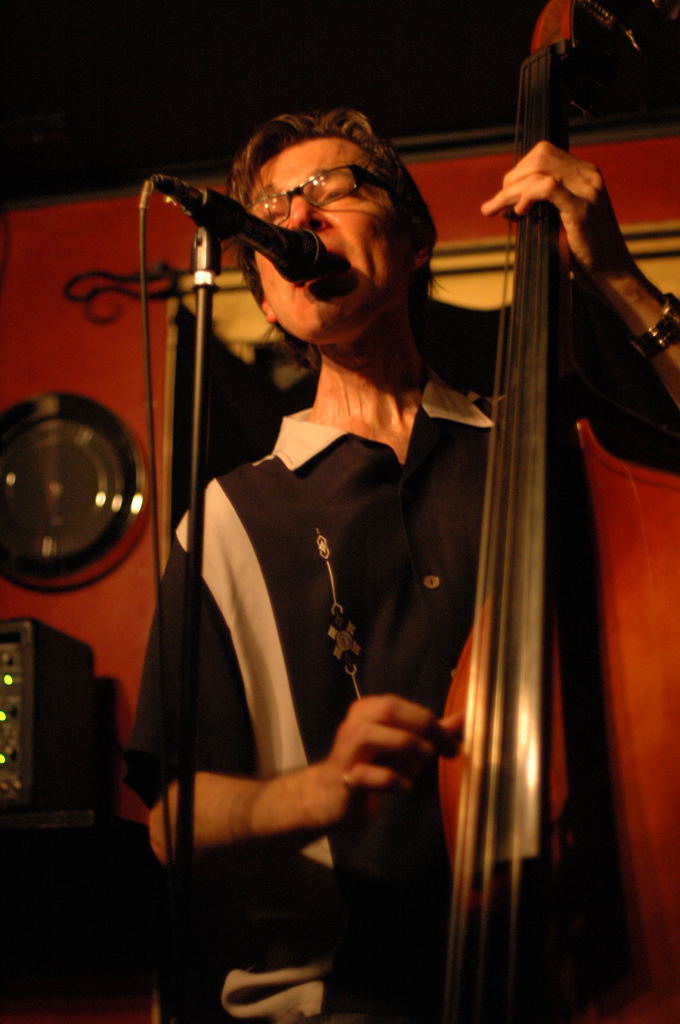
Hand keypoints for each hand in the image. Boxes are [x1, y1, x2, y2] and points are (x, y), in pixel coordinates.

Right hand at [306, 694, 462, 827]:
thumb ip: (432, 733)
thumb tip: (465, 718)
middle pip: (388, 709)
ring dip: (406, 744)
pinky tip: (406, 788)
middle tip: (448, 749)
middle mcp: (354, 725)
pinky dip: (392, 781)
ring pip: (372, 735)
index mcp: (368, 711)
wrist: (328, 798)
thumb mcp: (405, 749)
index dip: (432, 720)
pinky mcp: (344, 780)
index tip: (454, 741)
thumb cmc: (371, 768)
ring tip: (427, 758)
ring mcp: (346, 752)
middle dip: (424, 726)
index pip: (401, 705)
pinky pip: (366, 775)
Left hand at [481, 141, 635, 287]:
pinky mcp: (582, 207)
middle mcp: (588, 176)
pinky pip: (548, 187)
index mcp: (584, 175)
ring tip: (498, 210)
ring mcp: (587, 189)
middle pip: (539, 157)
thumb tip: (506, 204)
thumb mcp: (559, 221)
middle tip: (497, 205)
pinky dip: (526, 195)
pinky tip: (519, 212)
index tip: (505, 195)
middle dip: (511, 179)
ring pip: (539, 169)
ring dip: (511, 190)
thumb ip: (540, 207)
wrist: (610, 272)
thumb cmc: (584, 252)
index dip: (519, 171)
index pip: (544, 155)